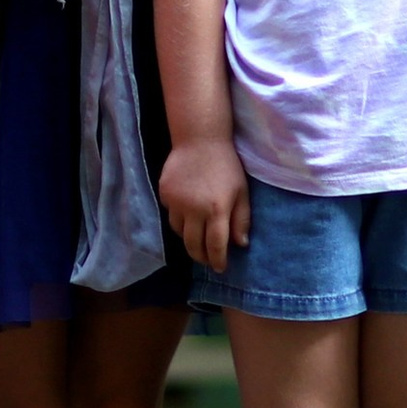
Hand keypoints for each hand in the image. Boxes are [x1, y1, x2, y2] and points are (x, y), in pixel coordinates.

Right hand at [159, 135, 248, 271]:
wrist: (199, 139)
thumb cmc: (226, 165)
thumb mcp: (241, 192)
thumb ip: (241, 220)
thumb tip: (241, 245)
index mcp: (217, 210)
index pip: (215, 246)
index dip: (218, 260)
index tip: (220, 268)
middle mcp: (194, 209)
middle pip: (193, 245)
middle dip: (201, 257)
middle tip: (207, 260)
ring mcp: (176, 202)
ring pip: (179, 232)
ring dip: (189, 237)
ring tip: (197, 236)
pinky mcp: (164, 194)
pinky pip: (171, 214)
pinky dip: (179, 218)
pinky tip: (187, 212)